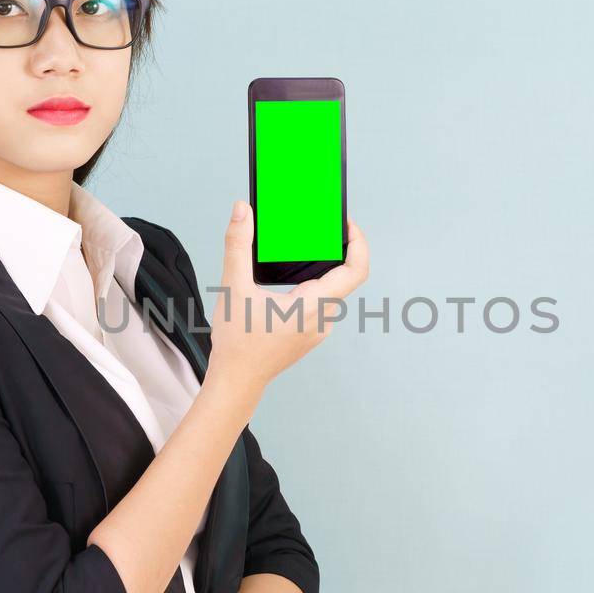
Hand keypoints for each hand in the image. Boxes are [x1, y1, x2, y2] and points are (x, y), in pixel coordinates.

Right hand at [206, 201, 369, 390]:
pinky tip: (294, 277)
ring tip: (306, 247)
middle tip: (323, 227)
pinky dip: (315, 284)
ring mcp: (318, 329)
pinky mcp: (309, 333)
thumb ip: (237, 245)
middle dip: (337, 249)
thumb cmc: (238, 344)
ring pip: (333, 290)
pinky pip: (322, 303)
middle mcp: (322, 319)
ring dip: (324, 267)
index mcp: (313, 306)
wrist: (236, 381)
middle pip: (344, 277)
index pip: (355, 270)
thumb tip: (242, 211)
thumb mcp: (234, 288)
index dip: (359, 242)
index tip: (347, 224)